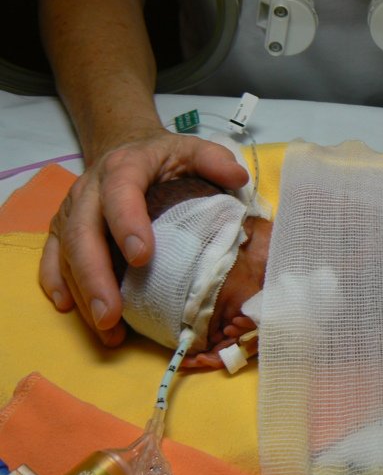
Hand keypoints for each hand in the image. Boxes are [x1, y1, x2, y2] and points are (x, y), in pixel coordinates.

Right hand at [39, 129, 248, 345]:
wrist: (126, 146)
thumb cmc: (165, 158)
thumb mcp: (192, 150)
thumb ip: (214, 160)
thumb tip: (238, 177)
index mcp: (124, 167)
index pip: (120, 193)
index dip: (127, 223)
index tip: (143, 258)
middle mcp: (89, 189)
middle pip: (82, 233)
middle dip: (95, 276)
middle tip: (112, 314)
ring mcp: (71, 210)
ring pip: (66, 253)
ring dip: (83, 293)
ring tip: (106, 328)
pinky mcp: (62, 228)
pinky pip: (51, 258)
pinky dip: (57, 284)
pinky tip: (71, 310)